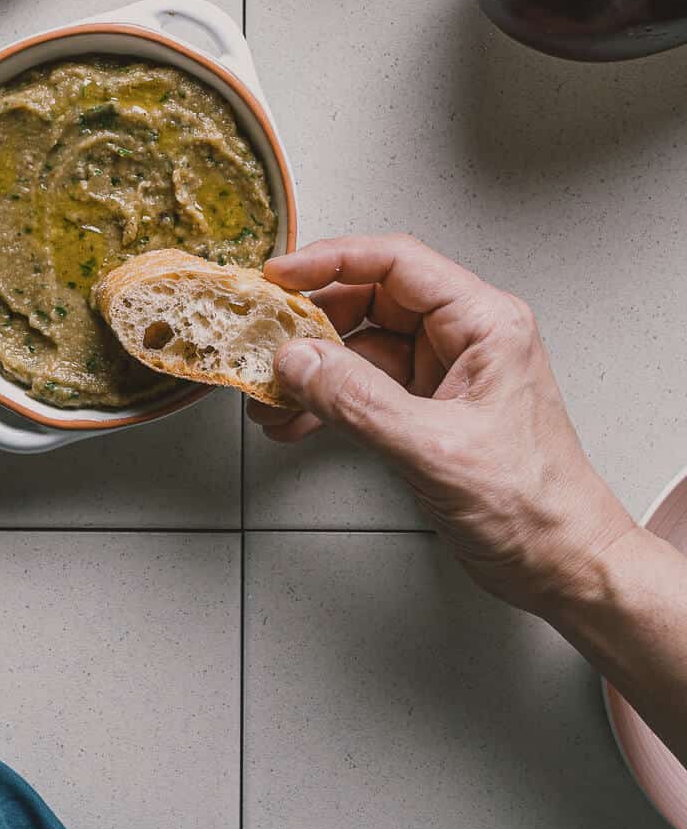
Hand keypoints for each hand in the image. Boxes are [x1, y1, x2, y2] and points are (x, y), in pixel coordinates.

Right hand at [250, 234, 635, 615]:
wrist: (563, 567)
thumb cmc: (535, 508)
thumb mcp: (436, 450)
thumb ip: (359, 401)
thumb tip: (298, 360)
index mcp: (484, 324)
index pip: (397, 264)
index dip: (332, 261)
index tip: (280, 276)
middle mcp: (465, 338)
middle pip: (371, 300)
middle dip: (312, 322)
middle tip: (265, 339)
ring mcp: (445, 374)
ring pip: (360, 347)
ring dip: (312, 369)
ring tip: (271, 393)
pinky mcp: (428, 409)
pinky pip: (363, 388)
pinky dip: (326, 402)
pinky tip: (295, 421)